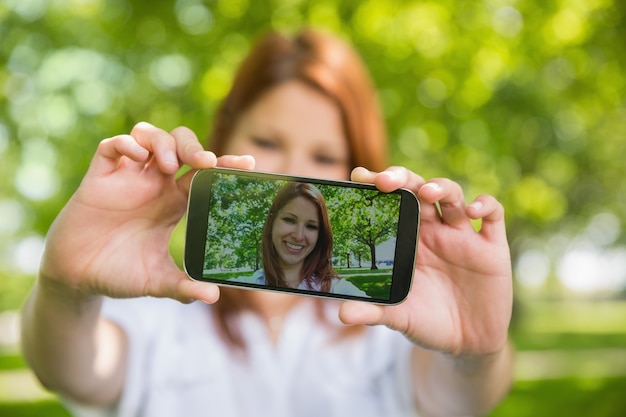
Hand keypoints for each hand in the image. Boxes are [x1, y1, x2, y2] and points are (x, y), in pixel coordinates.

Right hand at [39, 122, 254, 302]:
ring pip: (148, 137)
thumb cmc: (121, 274)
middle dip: (193, 145)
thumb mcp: (156, 281)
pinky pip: (111, 148)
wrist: (78, 278)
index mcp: (174, 203)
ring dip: (162, 142)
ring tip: (169, 164)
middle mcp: (154, 185)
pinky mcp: (99, 179)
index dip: (224, 164)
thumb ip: (183, 286)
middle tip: (204, 160)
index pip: (204, 174)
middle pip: (180, 146)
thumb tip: (213, 297)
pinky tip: (135, 156)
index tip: (248, 163)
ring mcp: (127, 179)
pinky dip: (125, 144)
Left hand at [339, 167, 512, 355]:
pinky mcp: (491, 248)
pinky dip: (485, 206)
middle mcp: (434, 231)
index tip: (358, 176)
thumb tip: (341, 314)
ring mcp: (463, 237)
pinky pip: (493, 215)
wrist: (466, 345)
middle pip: (418, 189)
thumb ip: (372, 312)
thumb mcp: (398, 318)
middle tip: (386, 181)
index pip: (391, 202)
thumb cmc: (427, 323)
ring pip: (453, 195)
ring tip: (427, 192)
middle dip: (403, 178)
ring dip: (441, 187)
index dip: (376, 184)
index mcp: (408, 240)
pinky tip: (472, 212)